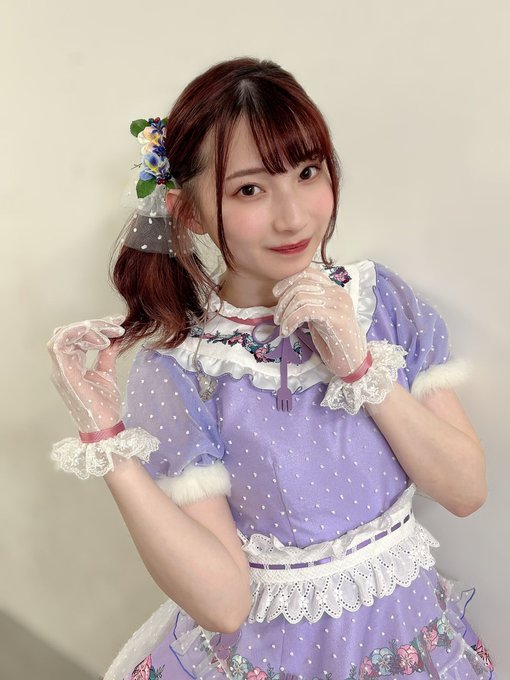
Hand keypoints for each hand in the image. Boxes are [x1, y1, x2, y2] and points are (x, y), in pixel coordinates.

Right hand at [47, 316, 125, 432]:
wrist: (106, 428)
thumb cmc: (104, 407)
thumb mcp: (107, 373)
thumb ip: (107, 355)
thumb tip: (114, 337)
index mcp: (70, 366)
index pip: (73, 336)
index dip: (94, 325)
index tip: (117, 323)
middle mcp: (61, 367)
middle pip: (67, 331)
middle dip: (93, 324)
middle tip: (116, 325)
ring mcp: (61, 371)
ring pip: (63, 334)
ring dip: (88, 328)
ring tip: (111, 334)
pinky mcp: (66, 375)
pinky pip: (61, 345)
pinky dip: (80, 336)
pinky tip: (102, 341)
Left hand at [273, 266, 366, 377]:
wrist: (352, 361)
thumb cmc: (334, 341)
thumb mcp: (319, 317)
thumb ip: (309, 304)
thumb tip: (285, 297)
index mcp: (334, 289)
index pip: (309, 272)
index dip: (289, 280)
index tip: (276, 293)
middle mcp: (337, 292)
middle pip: (302, 283)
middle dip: (283, 300)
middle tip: (277, 318)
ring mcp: (338, 304)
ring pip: (302, 297)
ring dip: (286, 312)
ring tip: (282, 326)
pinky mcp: (336, 317)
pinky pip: (306, 311)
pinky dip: (291, 320)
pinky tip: (287, 331)